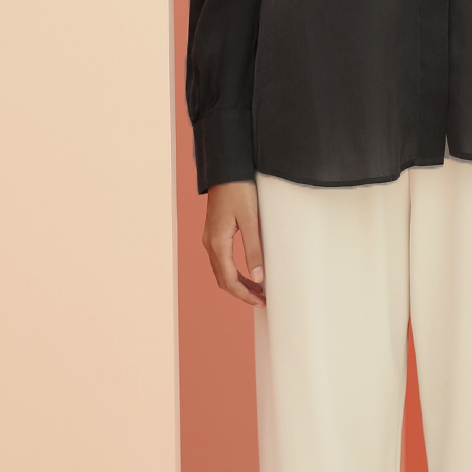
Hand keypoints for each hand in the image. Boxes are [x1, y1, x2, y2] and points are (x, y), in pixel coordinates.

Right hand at [203, 181, 265, 305]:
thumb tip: (258, 277)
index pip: (229, 280)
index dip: (245, 294)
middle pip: (223, 279)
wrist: (225, 170)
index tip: (261, 301)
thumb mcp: (250, 220)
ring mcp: (210, 239)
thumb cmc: (239, 191)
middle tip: (262, 300)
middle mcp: (210, 243)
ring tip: (257, 290)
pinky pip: (221, 260)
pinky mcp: (214, 233)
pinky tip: (247, 273)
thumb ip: (254, 249)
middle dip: (241, 293)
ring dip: (237, 284)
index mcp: (218, 243)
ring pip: (221, 271)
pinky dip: (233, 272)